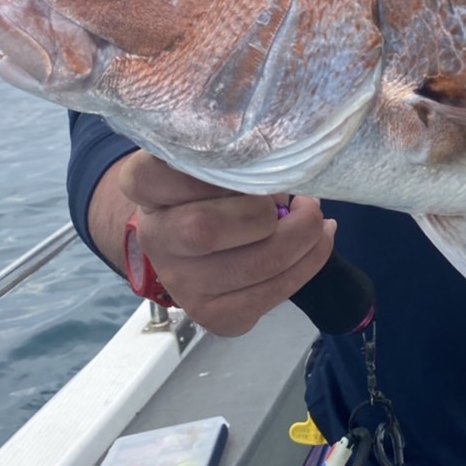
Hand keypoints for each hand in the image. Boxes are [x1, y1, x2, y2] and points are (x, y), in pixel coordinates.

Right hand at [118, 151, 334, 335]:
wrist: (205, 246)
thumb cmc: (217, 188)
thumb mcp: (215, 159)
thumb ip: (234, 150)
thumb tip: (276, 152)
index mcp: (147, 190)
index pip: (148, 175)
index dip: (201, 168)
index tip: (244, 161)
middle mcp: (155, 239)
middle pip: (204, 230)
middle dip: (265, 213)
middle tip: (296, 199)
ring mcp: (181, 283)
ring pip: (252, 264)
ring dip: (302, 238)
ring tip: (314, 218)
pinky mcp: (213, 314)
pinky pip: (271, 293)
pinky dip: (308, 263)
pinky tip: (317, 241)